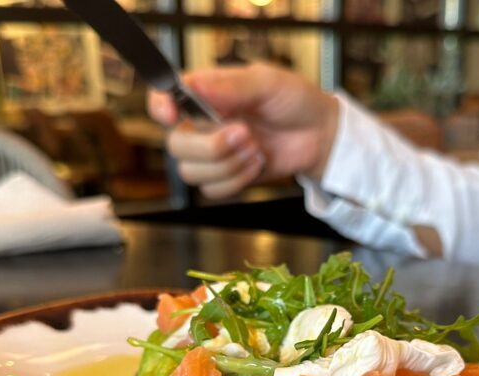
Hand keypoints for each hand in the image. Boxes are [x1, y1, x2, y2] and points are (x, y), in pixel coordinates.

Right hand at [148, 62, 338, 198]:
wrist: (318, 134)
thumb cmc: (294, 101)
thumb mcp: (266, 82)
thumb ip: (230, 86)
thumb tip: (195, 84)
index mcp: (203, 94)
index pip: (161, 100)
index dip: (160, 108)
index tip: (172, 115)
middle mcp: (200, 124)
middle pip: (175, 145)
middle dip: (210, 146)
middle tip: (245, 134)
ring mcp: (211, 153)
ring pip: (190, 172)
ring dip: (227, 165)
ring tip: (255, 149)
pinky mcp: (225, 177)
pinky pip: (212, 190)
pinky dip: (236, 181)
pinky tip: (255, 165)